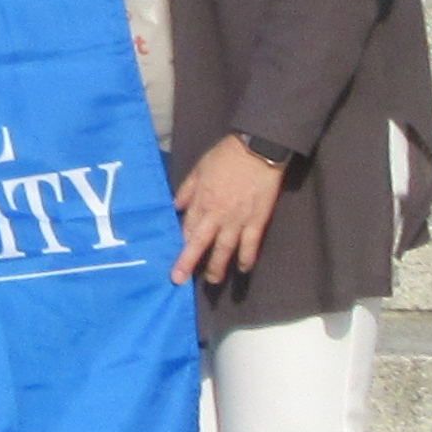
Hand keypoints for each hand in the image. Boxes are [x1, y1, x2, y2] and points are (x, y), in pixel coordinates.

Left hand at [170, 135, 289, 286]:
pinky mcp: (257, 220)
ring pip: (225, 248)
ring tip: (212, 281)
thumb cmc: (224, 157)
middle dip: (189, 262)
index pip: (187, 228)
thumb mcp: (198, 169)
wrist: (256, 151)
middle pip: (200, 242)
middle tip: (179, 280)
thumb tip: (175, 207)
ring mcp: (238, 219)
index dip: (180, 244)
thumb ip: (187, 190)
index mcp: (201, 200)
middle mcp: (217, 214)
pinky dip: (246, 258)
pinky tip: (243, 269)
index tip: (173, 257)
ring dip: (217, 266)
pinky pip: (251, 244)